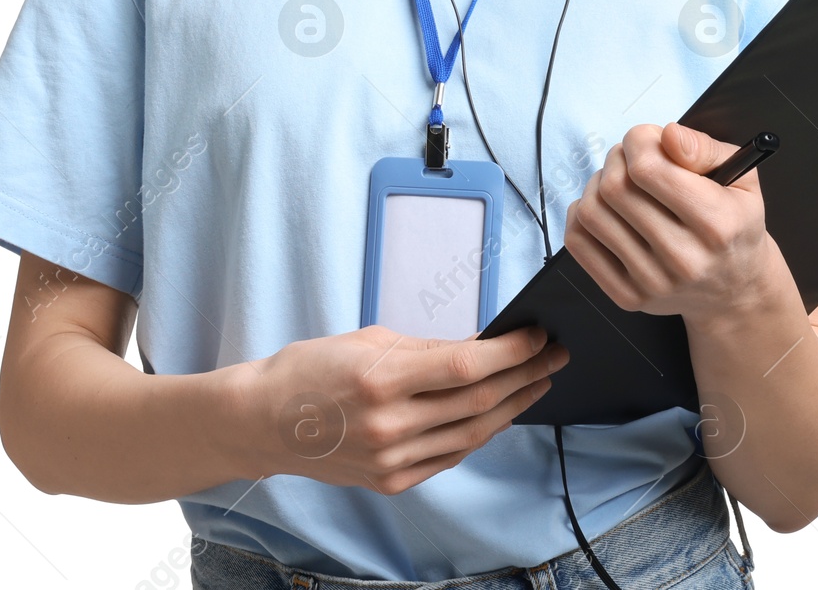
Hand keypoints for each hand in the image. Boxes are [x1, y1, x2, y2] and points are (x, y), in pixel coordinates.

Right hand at [226, 324, 568, 495]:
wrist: (262, 421)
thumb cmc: (311, 369)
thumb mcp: (368, 340)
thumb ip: (428, 348)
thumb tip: (483, 346)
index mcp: (381, 379)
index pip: (465, 365)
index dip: (511, 351)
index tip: (538, 334)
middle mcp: (390, 425)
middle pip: (478, 400)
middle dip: (526, 375)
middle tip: (555, 354)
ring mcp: (392, 459)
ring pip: (473, 433)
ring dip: (513, 406)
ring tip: (538, 382)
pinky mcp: (392, 482)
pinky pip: (452, 456)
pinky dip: (481, 432)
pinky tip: (500, 412)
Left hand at [563, 122, 794, 326]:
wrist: (735, 290)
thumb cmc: (735, 223)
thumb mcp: (742, 178)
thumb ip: (703, 149)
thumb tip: (668, 135)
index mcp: (716, 223)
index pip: (648, 169)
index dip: (638, 140)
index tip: (646, 139)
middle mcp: (684, 259)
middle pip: (615, 187)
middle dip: (618, 158)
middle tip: (633, 159)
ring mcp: (653, 282)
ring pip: (591, 212)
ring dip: (597, 184)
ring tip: (620, 183)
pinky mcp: (628, 296)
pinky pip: (578, 242)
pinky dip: (581, 214)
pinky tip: (606, 209)